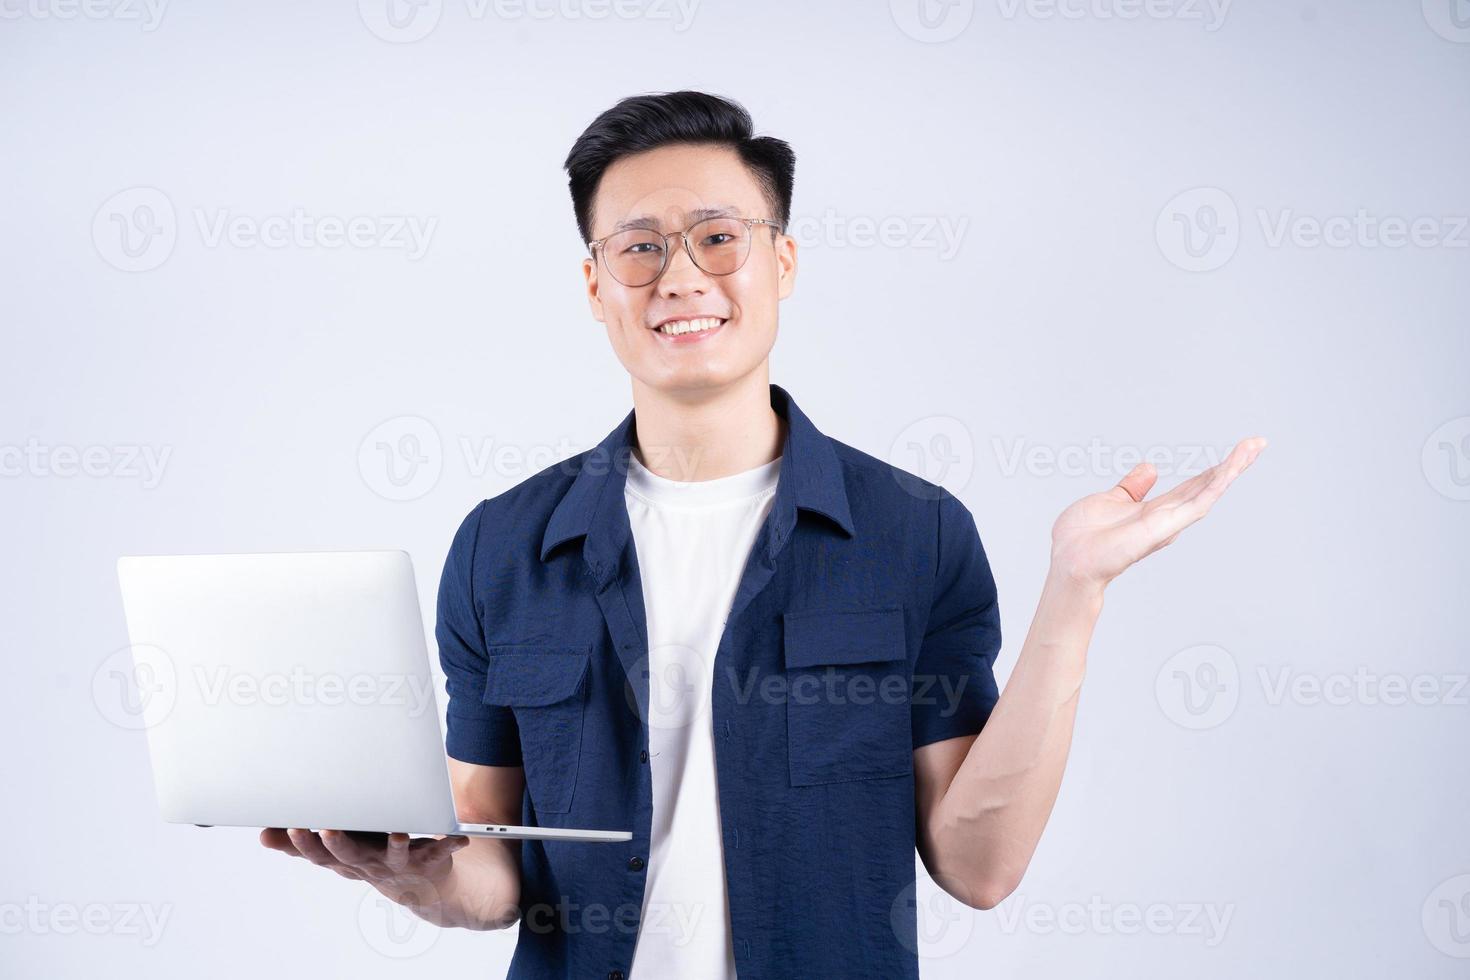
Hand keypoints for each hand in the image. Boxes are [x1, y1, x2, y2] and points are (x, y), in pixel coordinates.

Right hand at [261, 828, 467, 912]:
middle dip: (337, 843)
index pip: (319, 854)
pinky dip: (449, 845)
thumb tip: (264, 835)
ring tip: (397, 833)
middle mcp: (370, 863)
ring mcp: (399, 863)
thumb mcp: (336, 851)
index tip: (293, 826)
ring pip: (394, 855)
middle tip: (326, 827)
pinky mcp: (429, 859)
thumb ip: (302, 843)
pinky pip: (440, 851)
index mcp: (346, 859)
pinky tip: (457, 838)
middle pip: (350, 855)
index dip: (305, 844)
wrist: (422, 887)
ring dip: (394, 845)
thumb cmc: (372, 857)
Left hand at [1049, 436, 1266, 590]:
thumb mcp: (1110, 500)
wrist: (1070, 561)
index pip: (1192, 485)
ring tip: (1254, 447)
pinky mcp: (1164, 527)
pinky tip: (1230, 469)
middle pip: (1207, 486)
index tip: (1237, 450)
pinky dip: (1215, 485)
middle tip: (1258, 442)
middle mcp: (1167, 517)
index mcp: (1155, 509)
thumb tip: (1151, 468)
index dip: (1214, 469)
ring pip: (1209, 492)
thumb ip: (1133, 487)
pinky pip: (1196, 504)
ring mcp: (1168, 523)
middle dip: (1234, 465)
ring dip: (1232, 469)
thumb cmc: (1082, 538)